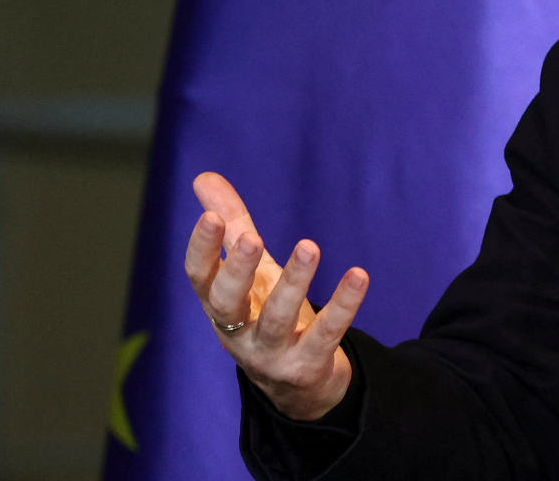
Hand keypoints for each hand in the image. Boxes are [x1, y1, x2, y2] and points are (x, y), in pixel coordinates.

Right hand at [183, 171, 369, 420]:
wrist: (296, 382)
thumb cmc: (263, 311)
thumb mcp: (248, 270)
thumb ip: (232, 225)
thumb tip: (203, 176)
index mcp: (219, 305)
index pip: (199, 278)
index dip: (202, 249)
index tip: (211, 216)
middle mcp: (237, 332)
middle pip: (227, 303)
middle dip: (237, 271)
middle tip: (250, 238)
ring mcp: (270, 353)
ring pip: (277, 319)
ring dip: (294, 282)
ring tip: (310, 246)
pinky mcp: (307, 366)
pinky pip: (326, 335)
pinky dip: (343, 306)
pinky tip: (359, 275)